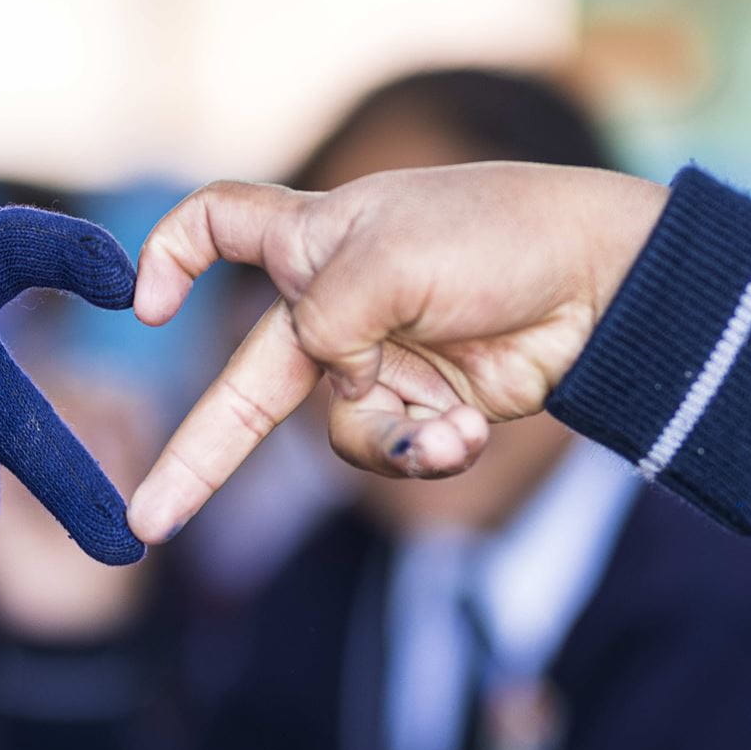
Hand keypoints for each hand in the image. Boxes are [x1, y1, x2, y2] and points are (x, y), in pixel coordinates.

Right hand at [127, 161, 666, 541]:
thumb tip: (332, 381)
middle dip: (199, 457)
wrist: (605, 283)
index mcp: (313, 238)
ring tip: (449, 423)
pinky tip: (470, 433)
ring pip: (338, 432)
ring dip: (392, 435)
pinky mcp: (430, 408)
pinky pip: (394, 454)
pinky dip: (428, 452)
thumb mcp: (391, 256)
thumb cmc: (498, 236)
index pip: (219, 225)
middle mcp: (336, 302)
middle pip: (248, 384)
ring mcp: (383, 360)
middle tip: (148, 524)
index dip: (171, 255)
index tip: (144, 306)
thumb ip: (328, 320)